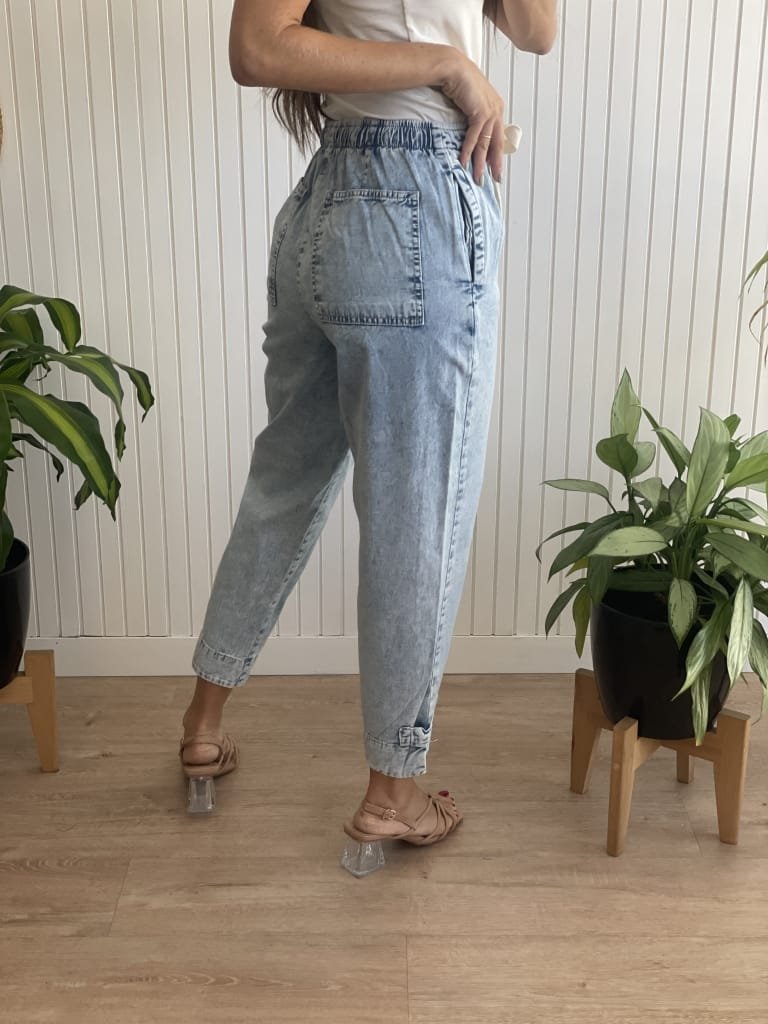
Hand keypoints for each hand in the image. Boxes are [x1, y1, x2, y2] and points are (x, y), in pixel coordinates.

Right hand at [440, 50, 504, 183]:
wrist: (452, 67)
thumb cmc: (458, 79)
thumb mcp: (469, 100)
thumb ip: (473, 114)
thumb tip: (469, 128)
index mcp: (495, 106)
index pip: (498, 135)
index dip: (497, 153)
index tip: (496, 167)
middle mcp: (496, 109)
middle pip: (497, 142)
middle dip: (495, 163)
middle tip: (495, 178)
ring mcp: (490, 111)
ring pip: (486, 144)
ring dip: (480, 163)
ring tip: (478, 178)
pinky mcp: (481, 113)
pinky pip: (475, 138)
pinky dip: (468, 151)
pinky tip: (464, 162)